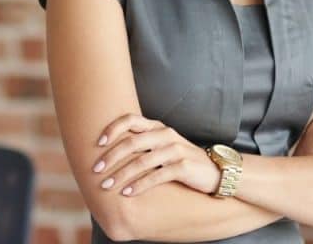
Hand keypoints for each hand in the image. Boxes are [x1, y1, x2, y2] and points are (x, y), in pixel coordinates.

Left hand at [90, 113, 219, 197]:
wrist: (216, 171)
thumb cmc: (182, 160)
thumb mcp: (162, 147)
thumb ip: (142, 144)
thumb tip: (110, 152)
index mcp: (158, 127)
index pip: (130, 120)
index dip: (112, 129)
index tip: (97, 143)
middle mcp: (165, 134)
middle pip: (132, 142)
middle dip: (111, 156)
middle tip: (96, 170)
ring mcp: (175, 150)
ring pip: (141, 161)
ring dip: (121, 175)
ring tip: (107, 186)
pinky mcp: (183, 166)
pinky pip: (156, 176)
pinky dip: (139, 185)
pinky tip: (127, 193)